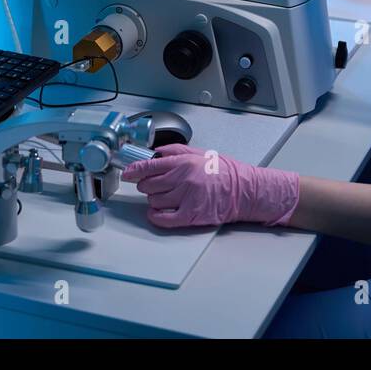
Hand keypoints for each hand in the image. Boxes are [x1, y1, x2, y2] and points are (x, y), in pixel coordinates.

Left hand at [121, 144, 299, 228]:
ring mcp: (186, 198)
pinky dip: (155, 216)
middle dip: (146, 185)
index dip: (134, 170)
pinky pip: (163, 219)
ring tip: (164, 196)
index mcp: (183, 162)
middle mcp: (182, 180)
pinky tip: (156, 213)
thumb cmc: (223, 172)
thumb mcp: (199, 152)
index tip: (127, 173)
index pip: (149, 166)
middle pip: (148, 185)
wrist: (243, 190)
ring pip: (154, 201)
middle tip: (153, 184)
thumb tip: (154, 153)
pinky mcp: (190, 215)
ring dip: (154, 200)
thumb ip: (174, 151)